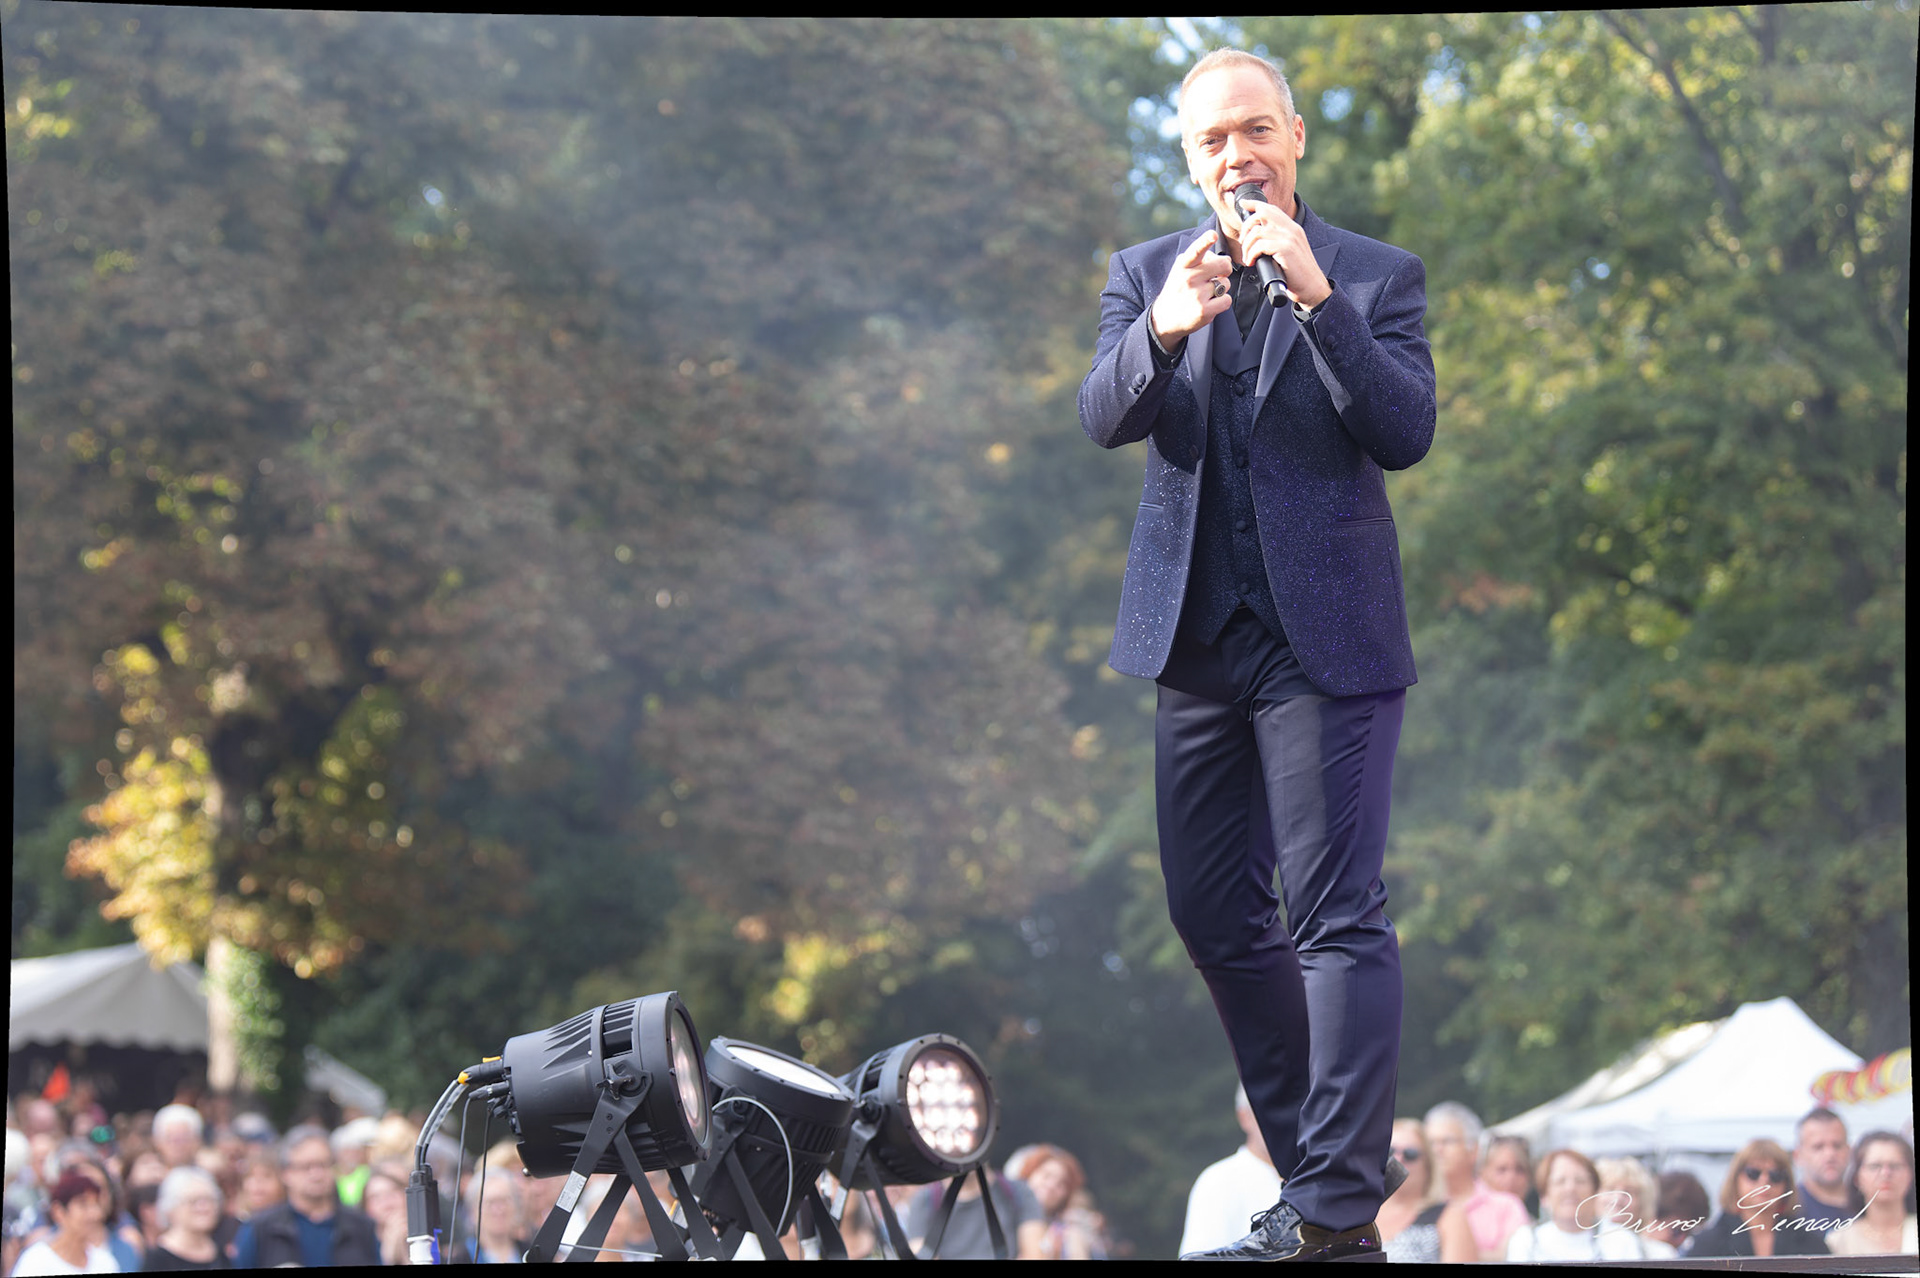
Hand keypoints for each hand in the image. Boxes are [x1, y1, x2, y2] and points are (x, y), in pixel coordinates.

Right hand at [1149, 230, 1233, 347]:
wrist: (1164, 318)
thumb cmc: (1178, 290)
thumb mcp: (1181, 270)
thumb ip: (1201, 260)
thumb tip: (1226, 258)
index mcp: (1184, 265)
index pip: (1196, 250)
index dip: (1205, 241)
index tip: (1213, 235)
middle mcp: (1189, 278)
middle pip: (1223, 265)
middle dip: (1225, 269)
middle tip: (1218, 275)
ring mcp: (1197, 295)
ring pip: (1226, 283)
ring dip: (1221, 288)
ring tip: (1206, 294)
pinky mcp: (1204, 311)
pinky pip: (1227, 300)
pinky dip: (1222, 302)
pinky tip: (1210, 304)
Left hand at [1236, 204, 1329, 307]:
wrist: (1312, 287)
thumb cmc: (1297, 274)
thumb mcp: (1288, 252)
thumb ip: (1277, 241)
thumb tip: (1256, 239)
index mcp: (1292, 228)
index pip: (1271, 208)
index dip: (1254, 204)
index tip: (1242, 205)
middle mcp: (1291, 229)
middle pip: (1262, 214)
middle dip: (1246, 226)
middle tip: (1243, 242)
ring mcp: (1289, 238)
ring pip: (1257, 232)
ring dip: (1247, 246)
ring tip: (1247, 258)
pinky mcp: (1285, 249)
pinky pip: (1260, 245)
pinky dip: (1251, 254)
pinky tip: (1252, 262)